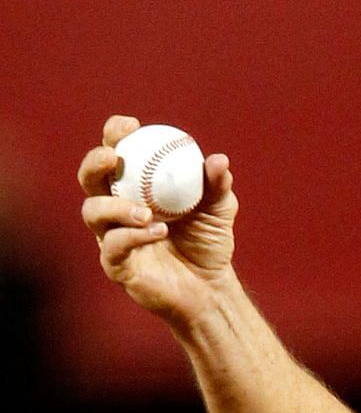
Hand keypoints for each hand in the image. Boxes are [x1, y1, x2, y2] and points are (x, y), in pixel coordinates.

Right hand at [77, 115, 237, 327]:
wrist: (210, 287)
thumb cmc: (208, 242)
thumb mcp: (219, 210)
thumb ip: (217, 185)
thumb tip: (219, 160)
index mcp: (135, 187)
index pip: (115, 154)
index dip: (114, 135)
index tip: (130, 125)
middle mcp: (116, 208)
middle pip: (89, 178)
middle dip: (94, 162)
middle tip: (113, 157)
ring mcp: (111, 236)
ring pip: (93, 212)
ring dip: (115, 206)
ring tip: (145, 211)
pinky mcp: (115, 264)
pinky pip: (113, 246)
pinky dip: (133, 236)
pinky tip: (157, 231)